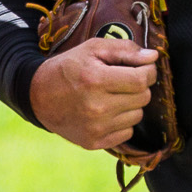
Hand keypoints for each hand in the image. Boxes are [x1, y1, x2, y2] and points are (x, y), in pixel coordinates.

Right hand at [29, 36, 158, 150]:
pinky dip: (122, 121)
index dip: (148, 72)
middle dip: (139, 86)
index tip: (143, 67)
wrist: (38, 96)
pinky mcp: (94, 142)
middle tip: (123, 80)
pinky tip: (107, 112)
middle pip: (143, 98)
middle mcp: (96, 107)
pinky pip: (127, 132)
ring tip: (112, 96)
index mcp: (95, 80)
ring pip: (137, 116)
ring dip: (131, 104)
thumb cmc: (68, 68)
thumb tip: (153, 57)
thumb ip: (125, 50)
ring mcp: (95, 128)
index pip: (142, 80)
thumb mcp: (92, 49)